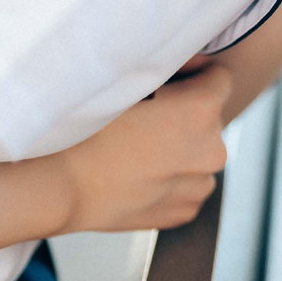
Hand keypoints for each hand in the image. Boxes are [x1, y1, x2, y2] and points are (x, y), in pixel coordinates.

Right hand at [58, 66, 231, 232]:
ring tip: (141, 150)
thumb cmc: (88, 130)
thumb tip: (182, 70)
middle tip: (149, 116)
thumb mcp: (131, 84)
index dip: (196, 73)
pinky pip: (188, 184)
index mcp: (203, 111)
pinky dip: (172, 178)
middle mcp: (213, 149)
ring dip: (182, 148)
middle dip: (187, 112)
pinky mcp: (187, 210)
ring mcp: (201, 185)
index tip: (173, 79)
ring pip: (199, 154)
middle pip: (210, 118)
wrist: (60, 186)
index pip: (220, 78)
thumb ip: (168, 73)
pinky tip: (140, 176)